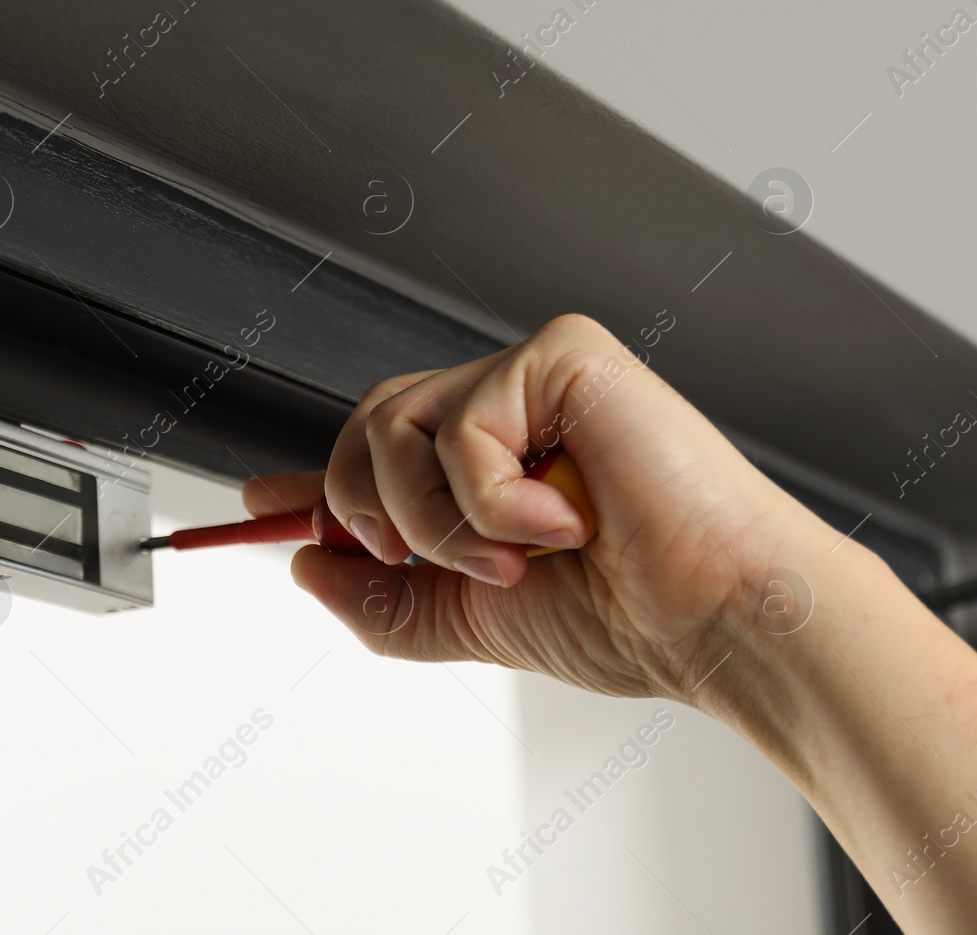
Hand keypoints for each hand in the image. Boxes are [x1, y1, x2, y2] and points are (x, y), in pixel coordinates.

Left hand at [245, 314, 841, 701]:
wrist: (718, 621)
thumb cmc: (629, 617)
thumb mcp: (471, 621)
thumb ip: (381, 599)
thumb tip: (303, 563)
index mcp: (491, 467)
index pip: (382, 455)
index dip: (316, 482)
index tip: (258, 504)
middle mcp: (509, 410)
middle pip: (367, 428)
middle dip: (378, 517)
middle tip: (449, 567)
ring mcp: (534, 377)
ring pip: (392, 425)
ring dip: (438, 523)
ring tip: (517, 557)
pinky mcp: (563, 355)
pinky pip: (460, 423)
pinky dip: (492, 501)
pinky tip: (566, 521)